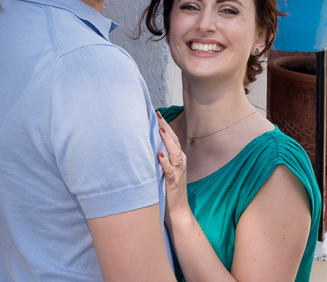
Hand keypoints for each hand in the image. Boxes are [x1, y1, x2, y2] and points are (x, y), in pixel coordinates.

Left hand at [156, 111, 189, 231]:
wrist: (178, 213)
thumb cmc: (169, 192)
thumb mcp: (165, 172)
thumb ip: (160, 160)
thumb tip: (146, 146)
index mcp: (178, 159)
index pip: (172, 138)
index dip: (165, 126)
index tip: (157, 114)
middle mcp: (180, 163)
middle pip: (174, 141)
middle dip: (165, 127)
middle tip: (157, 115)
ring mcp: (178, 173)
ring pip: (174, 153)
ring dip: (167, 140)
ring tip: (159, 129)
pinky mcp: (173, 183)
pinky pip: (170, 171)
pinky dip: (165, 163)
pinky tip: (160, 155)